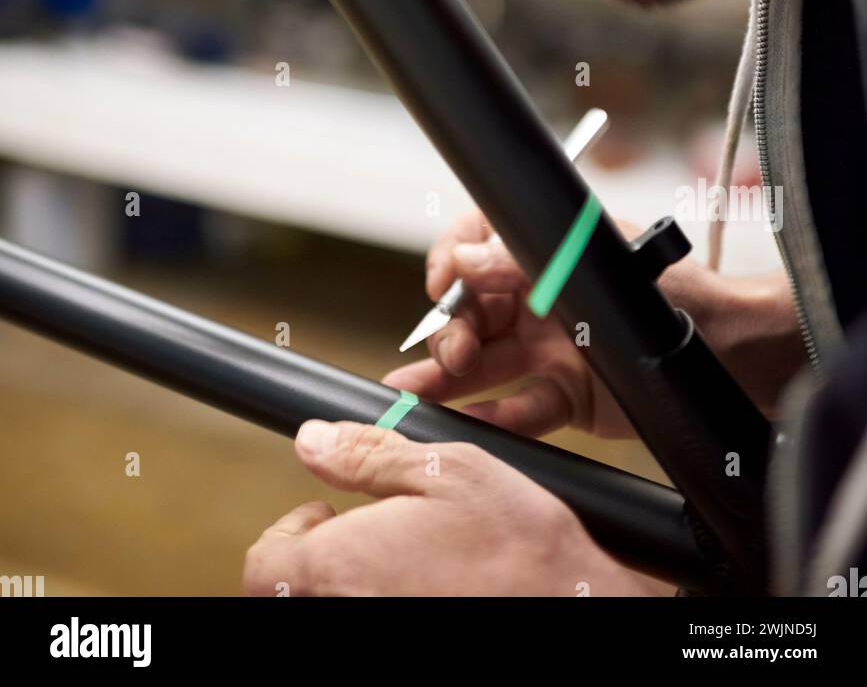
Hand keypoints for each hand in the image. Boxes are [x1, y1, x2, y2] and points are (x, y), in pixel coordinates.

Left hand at [243, 419, 662, 595]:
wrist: (574, 607)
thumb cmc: (517, 547)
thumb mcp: (448, 469)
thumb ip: (368, 454)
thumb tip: (315, 440)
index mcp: (341, 565)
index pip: (265, 561)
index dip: (291, 531)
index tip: (327, 514)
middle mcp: (345, 614)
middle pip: (290, 595)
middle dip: (319, 562)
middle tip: (364, 539)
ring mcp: (373, 637)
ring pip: (329, 611)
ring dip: (350, 587)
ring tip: (398, 567)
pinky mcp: (402, 658)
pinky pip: (370, 626)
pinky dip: (383, 604)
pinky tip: (422, 591)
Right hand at [384, 211, 801, 437]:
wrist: (734, 353)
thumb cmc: (677, 293)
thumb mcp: (602, 266)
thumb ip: (529, 261)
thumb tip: (467, 257)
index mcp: (545, 255)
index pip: (478, 244)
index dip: (451, 258)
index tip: (442, 279)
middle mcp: (541, 300)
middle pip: (472, 311)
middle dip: (449, 328)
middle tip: (454, 349)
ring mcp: (551, 349)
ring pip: (485, 363)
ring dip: (447, 376)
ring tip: (413, 391)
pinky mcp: (567, 397)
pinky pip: (520, 408)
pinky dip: (492, 417)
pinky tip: (465, 421)